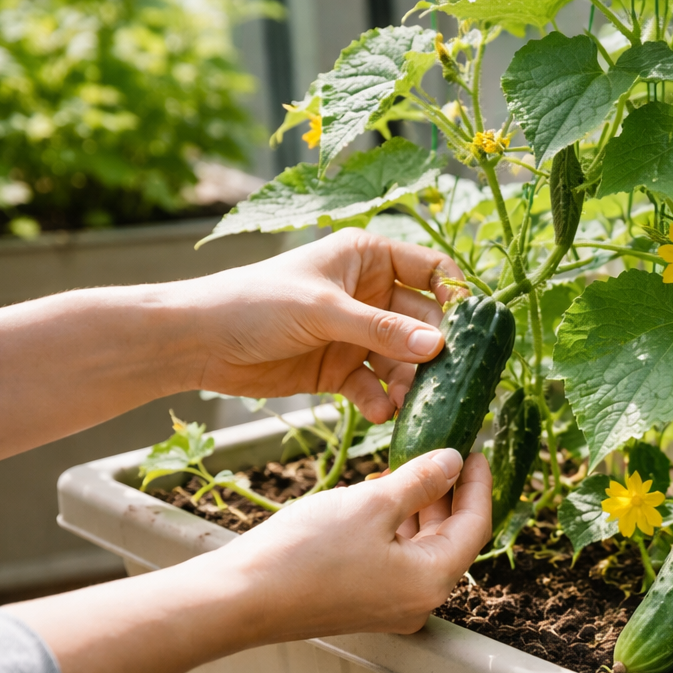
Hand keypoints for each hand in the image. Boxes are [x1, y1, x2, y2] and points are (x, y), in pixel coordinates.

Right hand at [8, 447, 491, 672]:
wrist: (240, 598)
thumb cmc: (306, 552)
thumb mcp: (372, 503)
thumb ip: (421, 480)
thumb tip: (454, 461)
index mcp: (432, 581)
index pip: (475, 525)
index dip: (479, 483)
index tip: (476, 448)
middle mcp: (418, 602)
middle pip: (451, 539)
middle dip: (449, 494)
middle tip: (445, 451)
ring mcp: (390, 608)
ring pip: (421, 549)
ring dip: (420, 508)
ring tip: (410, 466)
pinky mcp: (362, 605)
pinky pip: (394, 561)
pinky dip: (395, 529)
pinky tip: (379, 497)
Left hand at [177, 230, 464, 422]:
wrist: (199, 341)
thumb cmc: (255, 303)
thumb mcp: (323, 311)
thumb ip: (382, 330)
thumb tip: (439, 347)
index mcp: (368, 258)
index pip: (432, 271)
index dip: (457, 298)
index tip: (474, 332)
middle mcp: (370, 294)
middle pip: (423, 322)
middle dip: (436, 352)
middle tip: (450, 380)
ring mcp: (357, 334)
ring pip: (403, 360)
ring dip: (409, 383)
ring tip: (410, 404)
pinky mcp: (341, 369)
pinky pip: (375, 386)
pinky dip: (381, 401)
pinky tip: (380, 415)